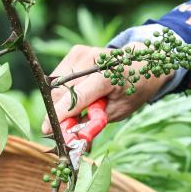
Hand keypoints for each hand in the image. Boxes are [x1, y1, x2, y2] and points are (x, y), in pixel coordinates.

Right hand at [42, 44, 174, 134]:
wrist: (142, 63)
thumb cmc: (132, 90)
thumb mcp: (119, 111)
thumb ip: (94, 122)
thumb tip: (72, 139)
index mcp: (109, 74)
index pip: (77, 96)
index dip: (61, 114)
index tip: (48, 130)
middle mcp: (92, 59)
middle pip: (61, 91)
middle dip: (58, 112)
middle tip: (64, 129)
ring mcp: (82, 53)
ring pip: (56, 84)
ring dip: (59, 102)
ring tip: (74, 112)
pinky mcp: (75, 52)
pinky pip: (59, 77)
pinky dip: (62, 92)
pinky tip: (75, 98)